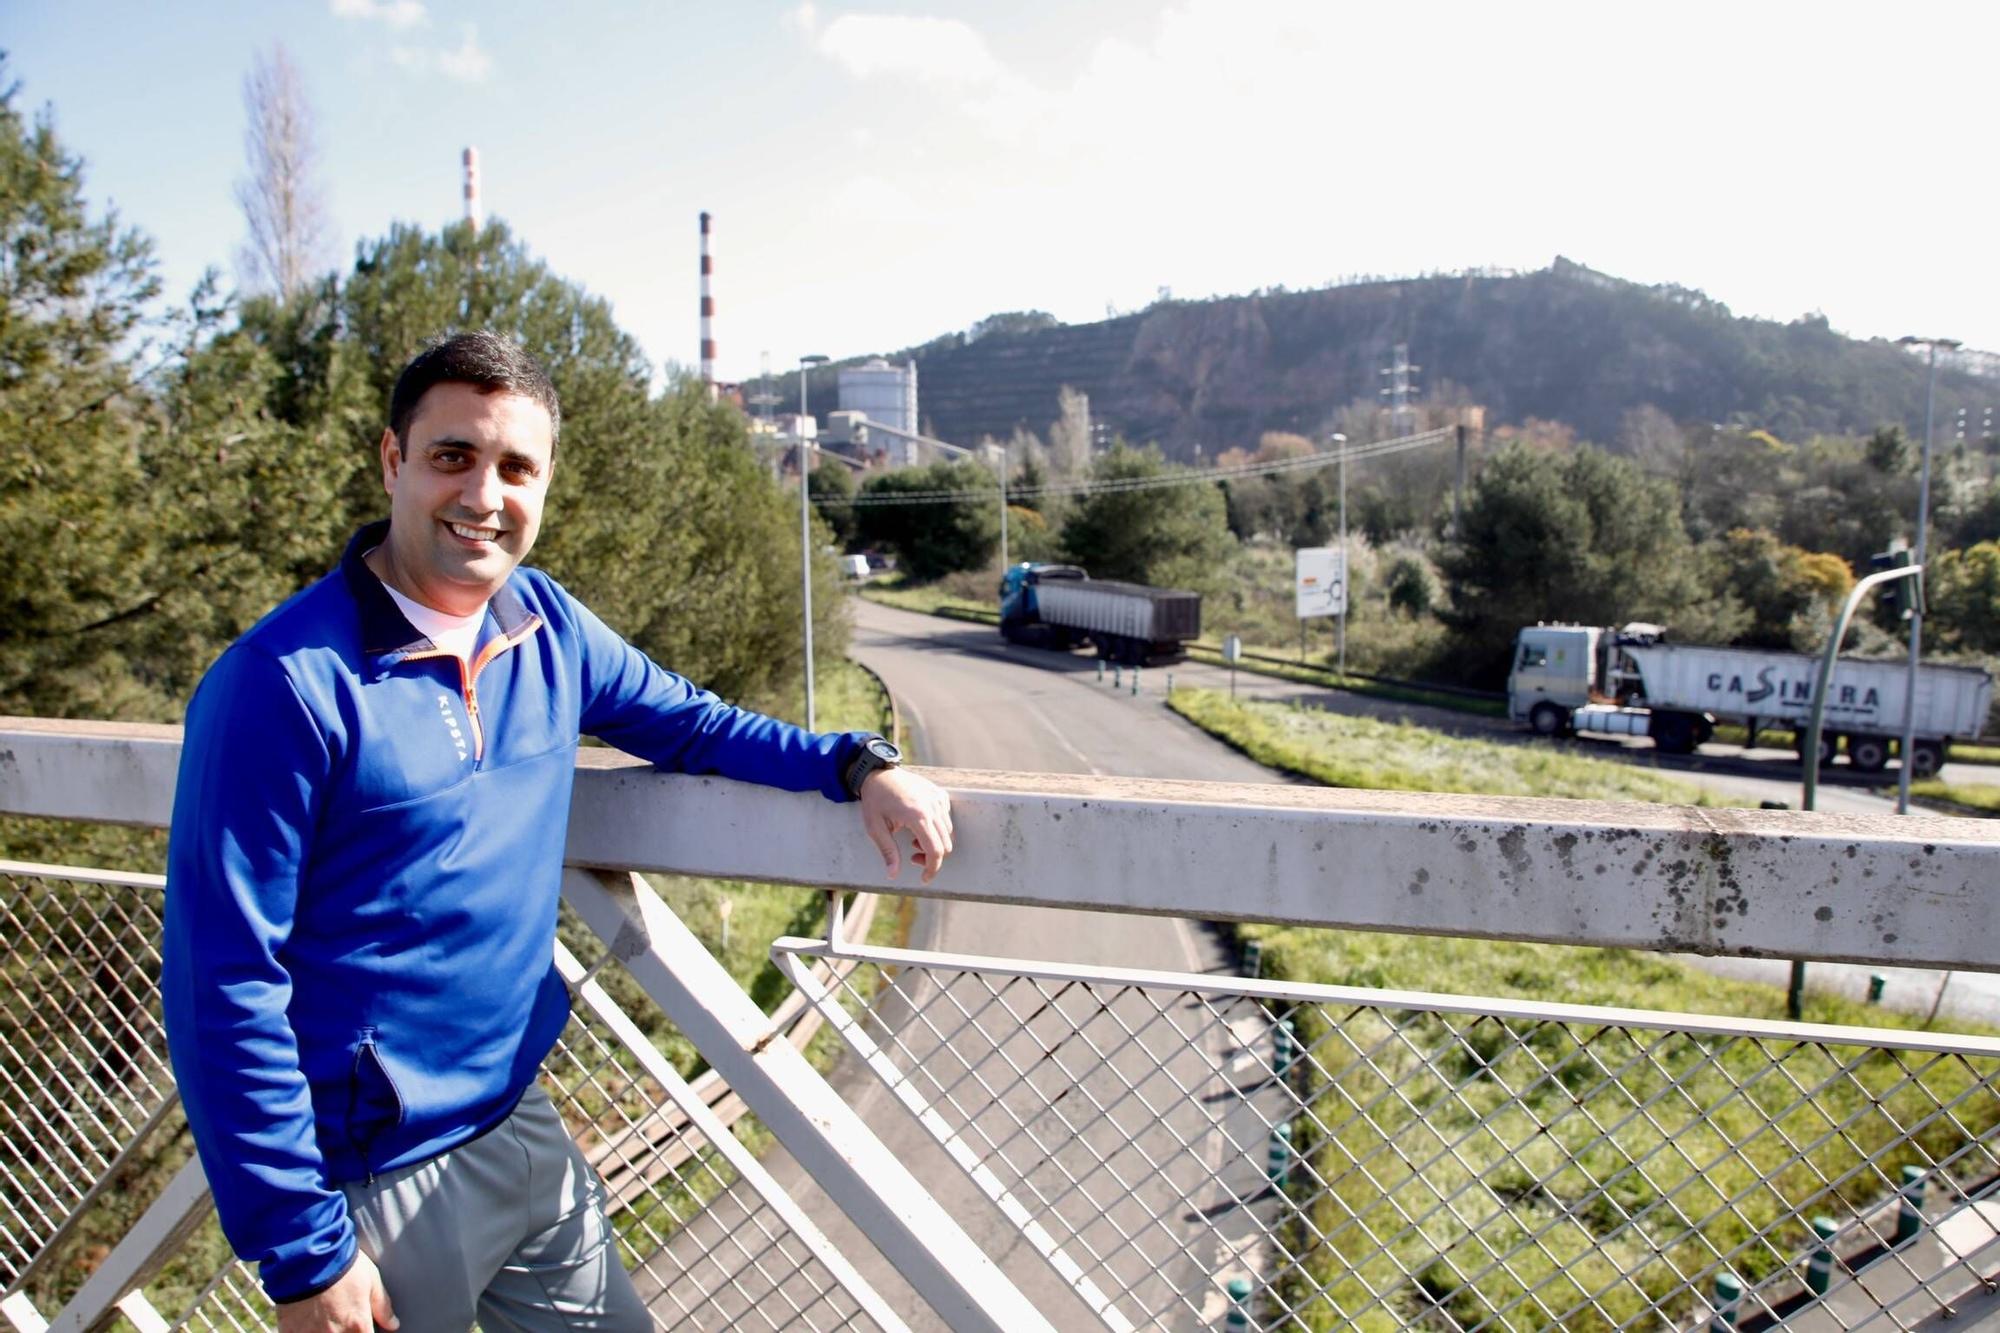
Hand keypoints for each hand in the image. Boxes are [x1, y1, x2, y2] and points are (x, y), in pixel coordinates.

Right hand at [276, 1251, 397, 1332]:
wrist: (305, 1256)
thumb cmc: (341, 1264)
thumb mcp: (371, 1280)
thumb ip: (382, 1306)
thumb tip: (393, 1324)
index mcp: (358, 1326)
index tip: (363, 1326)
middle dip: (346, 1332)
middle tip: (343, 1317)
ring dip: (325, 1331)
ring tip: (325, 1318)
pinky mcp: (290, 1332)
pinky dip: (307, 1331)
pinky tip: (308, 1321)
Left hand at [857, 767, 953, 883]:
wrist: (878, 773)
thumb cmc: (875, 800)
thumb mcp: (875, 828)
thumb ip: (888, 852)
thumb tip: (893, 875)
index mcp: (917, 817)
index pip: (935, 851)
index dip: (932, 869)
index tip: (924, 878)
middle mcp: (932, 807)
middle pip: (946, 845)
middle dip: (931, 858)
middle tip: (912, 856)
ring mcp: (938, 799)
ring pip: (948, 833)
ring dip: (935, 843)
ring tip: (914, 839)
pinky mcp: (939, 794)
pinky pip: (947, 819)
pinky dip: (938, 829)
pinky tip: (921, 826)